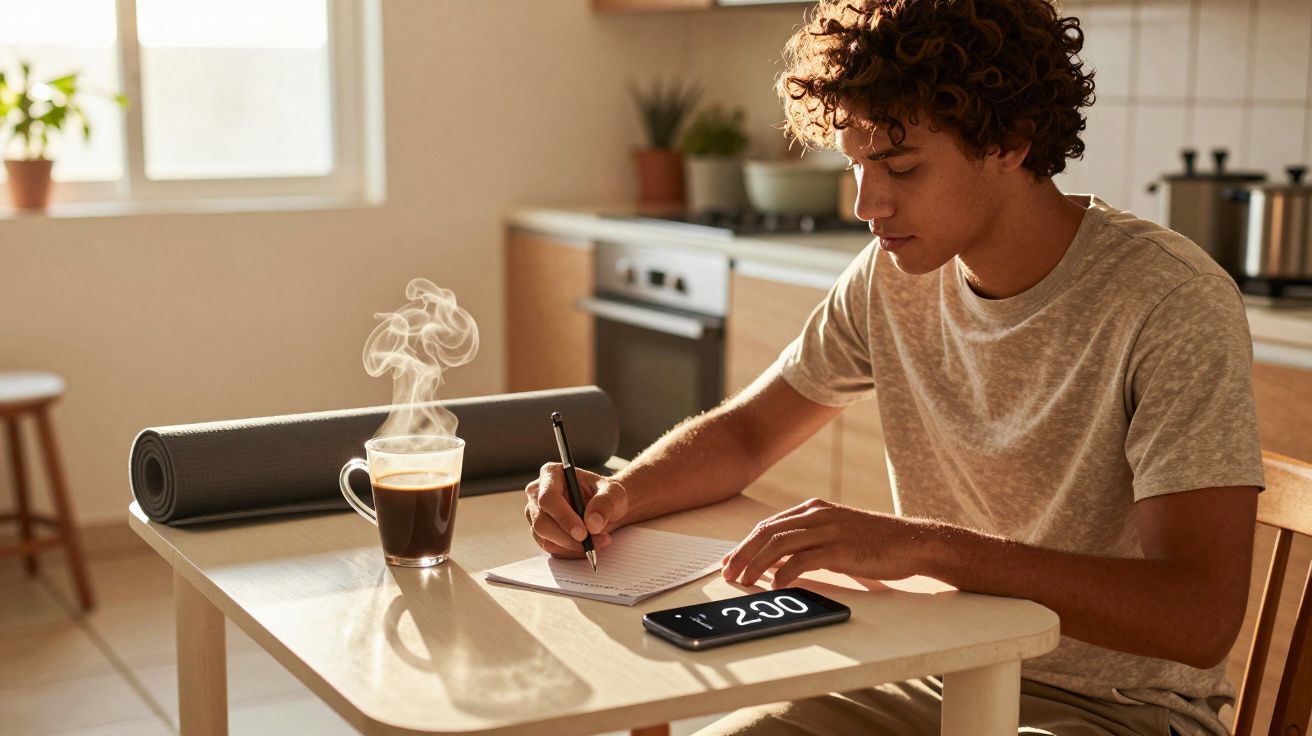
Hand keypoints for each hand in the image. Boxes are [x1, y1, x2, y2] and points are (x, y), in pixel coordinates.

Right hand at [524, 464, 627, 557]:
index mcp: (551, 474)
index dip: (563, 517)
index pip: (548, 498)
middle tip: (591, 544)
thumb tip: (592, 523)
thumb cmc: (606, 495)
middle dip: (567, 538)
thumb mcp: (614, 493)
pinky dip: (571, 551)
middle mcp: (537, 493)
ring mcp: (536, 514)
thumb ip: (605, 503)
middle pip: (541, 522)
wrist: (606, 508)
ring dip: (572, 547)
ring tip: (599, 542)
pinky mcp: (540, 532)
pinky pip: (551, 548)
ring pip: (545, 538)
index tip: (583, 533)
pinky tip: (589, 545)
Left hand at [720, 498, 929, 588]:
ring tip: (743, 582)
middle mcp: (816, 515)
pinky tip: (774, 586)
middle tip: (726, 574)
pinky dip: (783, 573)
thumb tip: (777, 560)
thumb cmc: (875, 542)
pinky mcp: (840, 549)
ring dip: (755, 564)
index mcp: (813, 509)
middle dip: (742, 553)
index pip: (768, 525)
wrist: (912, 542)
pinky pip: (802, 560)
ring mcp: (828, 530)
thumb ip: (809, 540)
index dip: (744, 544)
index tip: (728, 561)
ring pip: (778, 544)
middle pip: (766, 532)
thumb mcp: (837, 533)